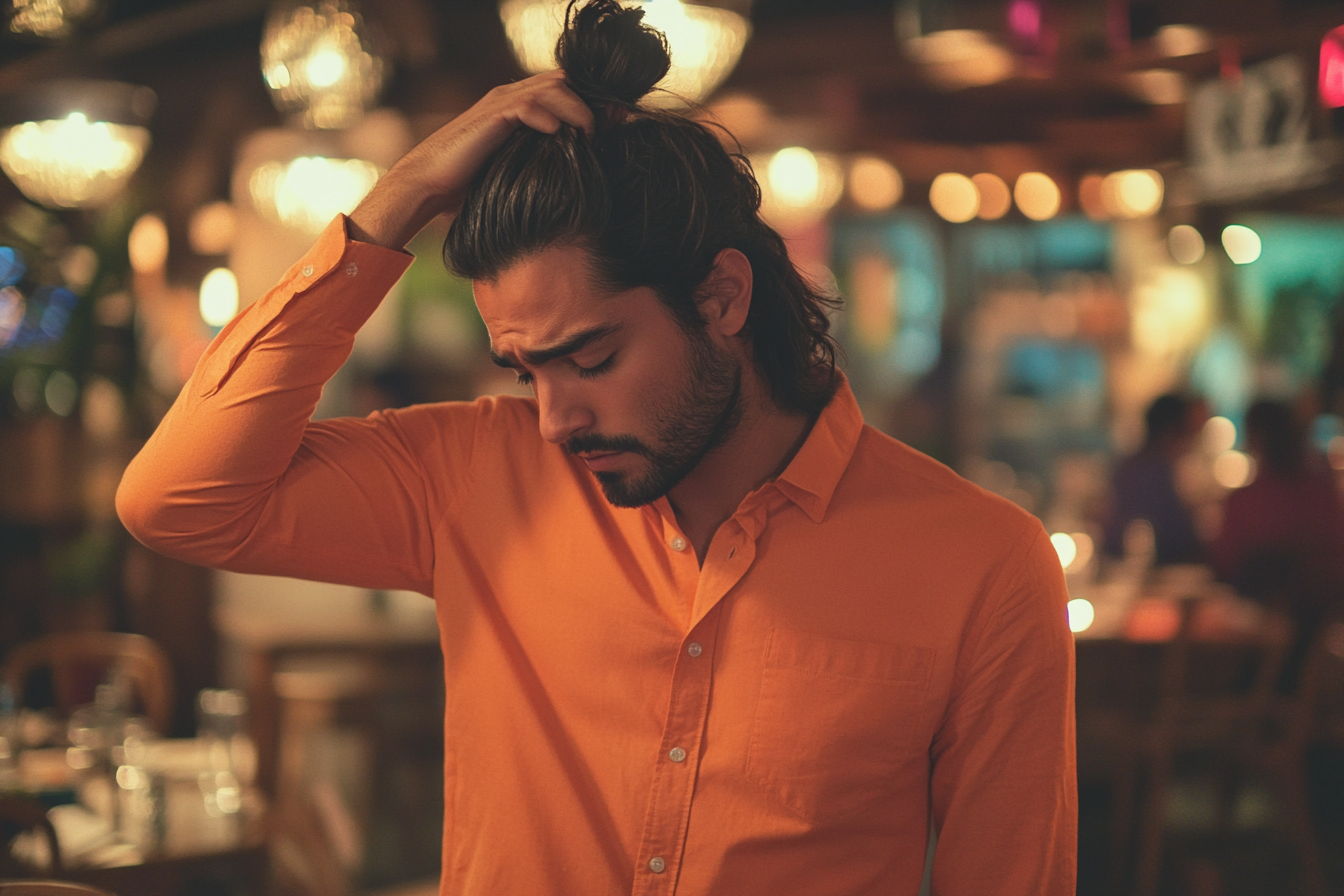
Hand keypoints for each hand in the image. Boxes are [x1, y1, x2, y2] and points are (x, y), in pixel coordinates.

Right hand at [349, 70, 593, 249]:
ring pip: (552, 87)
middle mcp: (509, 97)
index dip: (591, 103)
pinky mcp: (491, 116)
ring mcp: (500, 104)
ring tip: (589, 135)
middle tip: (612, 126)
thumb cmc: (468, 186)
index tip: (616, 125)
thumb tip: (577, 178)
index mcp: (517, 106)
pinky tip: (558, 137)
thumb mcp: (515, 170)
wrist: (428, 185)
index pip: (564, 90)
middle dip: (592, 101)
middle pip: (564, 81)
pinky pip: (528, 105)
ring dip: (577, 109)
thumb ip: (542, 162)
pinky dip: (549, 118)